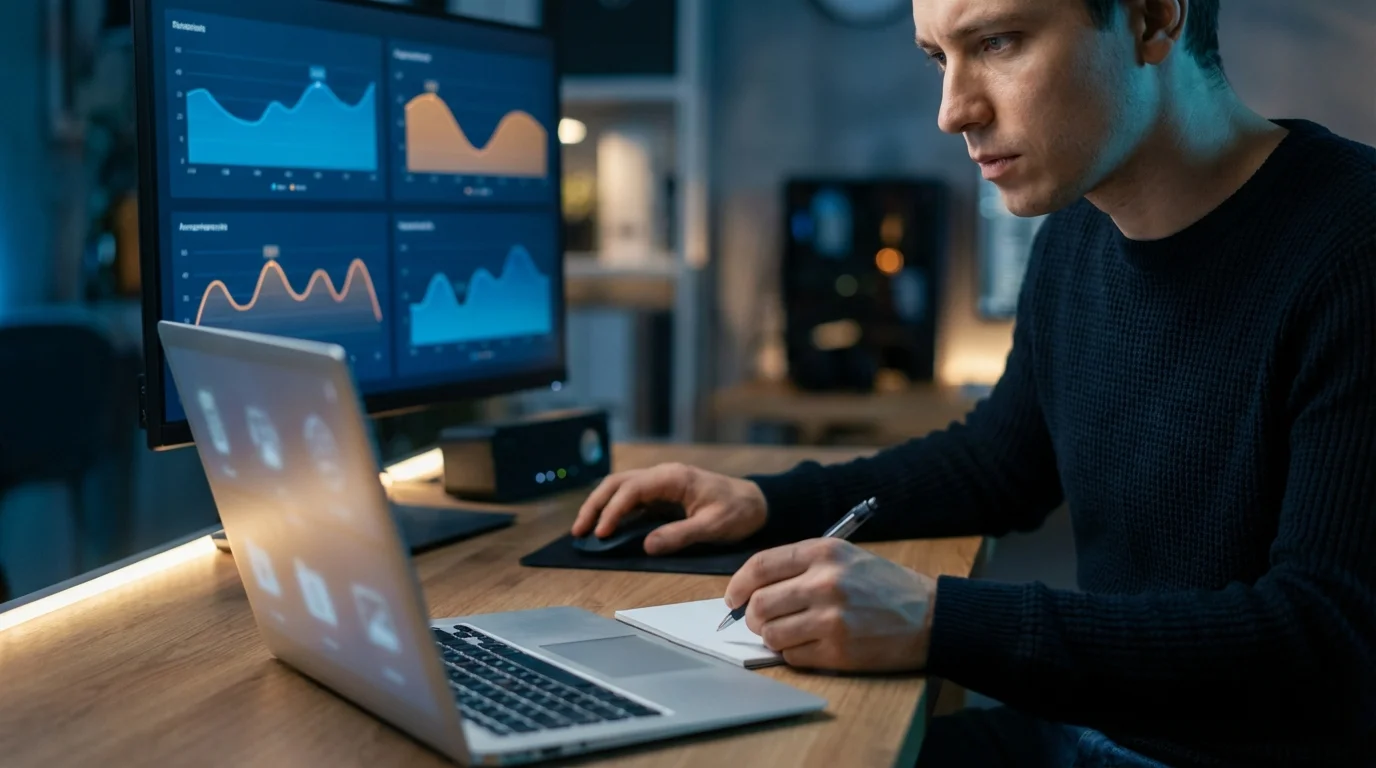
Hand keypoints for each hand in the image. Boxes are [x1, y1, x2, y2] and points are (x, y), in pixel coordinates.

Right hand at [571, 463, 768, 554]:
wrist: (757, 503)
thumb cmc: (738, 511)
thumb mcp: (712, 526)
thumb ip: (679, 535)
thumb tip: (646, 545)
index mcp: (673, 478)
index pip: (632, 489)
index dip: (612, 511)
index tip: (602, 534)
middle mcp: (663, 475)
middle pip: (617, 483)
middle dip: (595, 505)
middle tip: (579, 531)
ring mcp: (661, 483)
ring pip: (620, 487)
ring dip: (600, 506)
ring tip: (584, 529)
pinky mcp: (662, 494)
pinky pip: (631, 498)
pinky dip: (614, 510)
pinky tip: (605, 527)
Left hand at [724, 539, 936, 671]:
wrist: (931, 616)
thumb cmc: (883, 586)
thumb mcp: (845, 557)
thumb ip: (799, 567)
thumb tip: (750, 591)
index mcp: (824, 552)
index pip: (759, 566)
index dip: (738, 585)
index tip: (732, 598)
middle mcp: (825, 582)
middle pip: (759, 605)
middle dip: (753, 617)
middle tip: (761, 621)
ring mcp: (831, 618)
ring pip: (771, 634)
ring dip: (772, 638)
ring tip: (791, 633)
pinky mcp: (838, 651)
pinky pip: (792, 657)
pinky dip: (794, 654)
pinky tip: (813, 645)